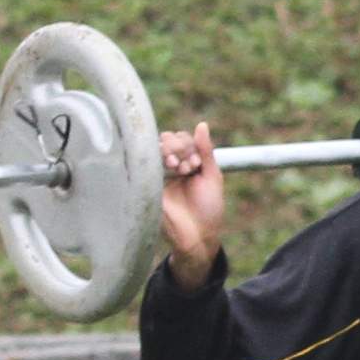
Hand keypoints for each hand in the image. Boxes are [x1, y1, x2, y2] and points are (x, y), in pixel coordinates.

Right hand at [159, 121, 223, 290]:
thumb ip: (206, 151)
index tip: (197, 165)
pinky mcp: (148, 183)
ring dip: (171, 150)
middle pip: (168, 139)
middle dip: (180, 147)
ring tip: (179, 168)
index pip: (183, 139)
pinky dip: (159, 157)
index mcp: (187, 164)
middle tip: (188, 167)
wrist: (197, 236)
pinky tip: (170, 166)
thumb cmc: (208, 209)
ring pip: (157, 146)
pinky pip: (146, 161)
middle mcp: (171, 166)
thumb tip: (202, 124)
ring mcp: (158, 174)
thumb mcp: (212, 177)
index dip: (190, 145)